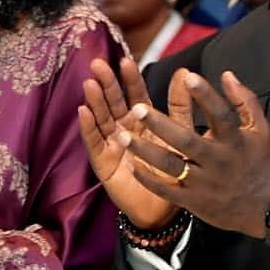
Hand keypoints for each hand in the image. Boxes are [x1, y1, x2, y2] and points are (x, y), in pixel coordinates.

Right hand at [78, 57, 182, 229]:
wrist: (165, 208)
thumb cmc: (172, 170)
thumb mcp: (179, 134)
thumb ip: (181, 105)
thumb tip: (185, 71)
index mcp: (143, 120)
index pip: (135, 94)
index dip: (130, 78)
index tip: (126, 61)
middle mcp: (125, 127)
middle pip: (114, 102)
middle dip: (107, 83)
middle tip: (99, 64)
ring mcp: (112, 143)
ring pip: (102, 118)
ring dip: (95, 101)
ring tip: (90, 84)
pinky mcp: (103, 161)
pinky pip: (94, 142)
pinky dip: (88, 127)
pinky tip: (84, 112)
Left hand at [119, 69, 269, 238]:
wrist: (266, 208)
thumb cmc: (259, 161)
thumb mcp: (260, 129)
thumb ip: (244, 100)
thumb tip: (227, 74)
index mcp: (234, 140)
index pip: (221, 115)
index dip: (206, 96)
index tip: (188, 76)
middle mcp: (218, 161)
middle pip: (186, 141)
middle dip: (160, 125)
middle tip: (136, 108)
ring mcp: (204, 183)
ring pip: (170, 166)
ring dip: (145, 151)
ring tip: (121, 136)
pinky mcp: (194, 201)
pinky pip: (167, 190)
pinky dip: (149, 179)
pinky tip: (133, 165)